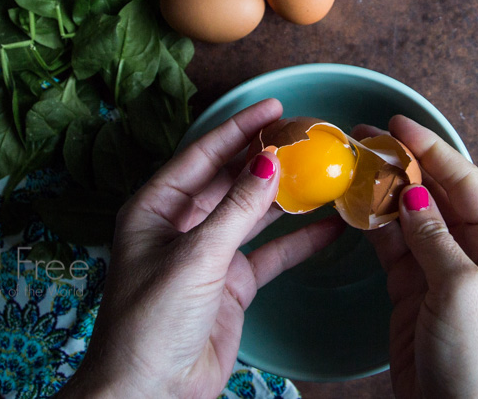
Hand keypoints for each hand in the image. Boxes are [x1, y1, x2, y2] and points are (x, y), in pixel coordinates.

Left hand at [59, 98, 344, 398]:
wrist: (151, 393)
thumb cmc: (150, 322)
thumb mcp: (196, 256)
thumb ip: (236, 209)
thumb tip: (269, 163)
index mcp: (154, 209)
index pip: (202, 155)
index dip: (238, 129)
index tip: (273, 107)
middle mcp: (180, 226)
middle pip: (228, 179)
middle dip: (265, 157)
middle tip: (304, 135)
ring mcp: (207, 256)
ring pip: (252, 214)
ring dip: (284, 196)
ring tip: (321, 171)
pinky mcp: (230, 285)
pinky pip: (268, 254)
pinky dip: (296, 241)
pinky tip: (326, 226)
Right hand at [362, 115, 477, 398]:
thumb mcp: (460, 291)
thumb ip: (434, 238)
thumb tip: (413, 196)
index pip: (466, 183)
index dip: (432, 151)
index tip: (398, 125)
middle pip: (438, 195)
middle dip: (405, 166)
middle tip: (367, 139)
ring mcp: (443, 272)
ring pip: (411, 218)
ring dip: (385, 193)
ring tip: (356, 164)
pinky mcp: (414, 291)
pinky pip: (394, 247)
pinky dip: (374, 226)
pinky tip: (356, 205)